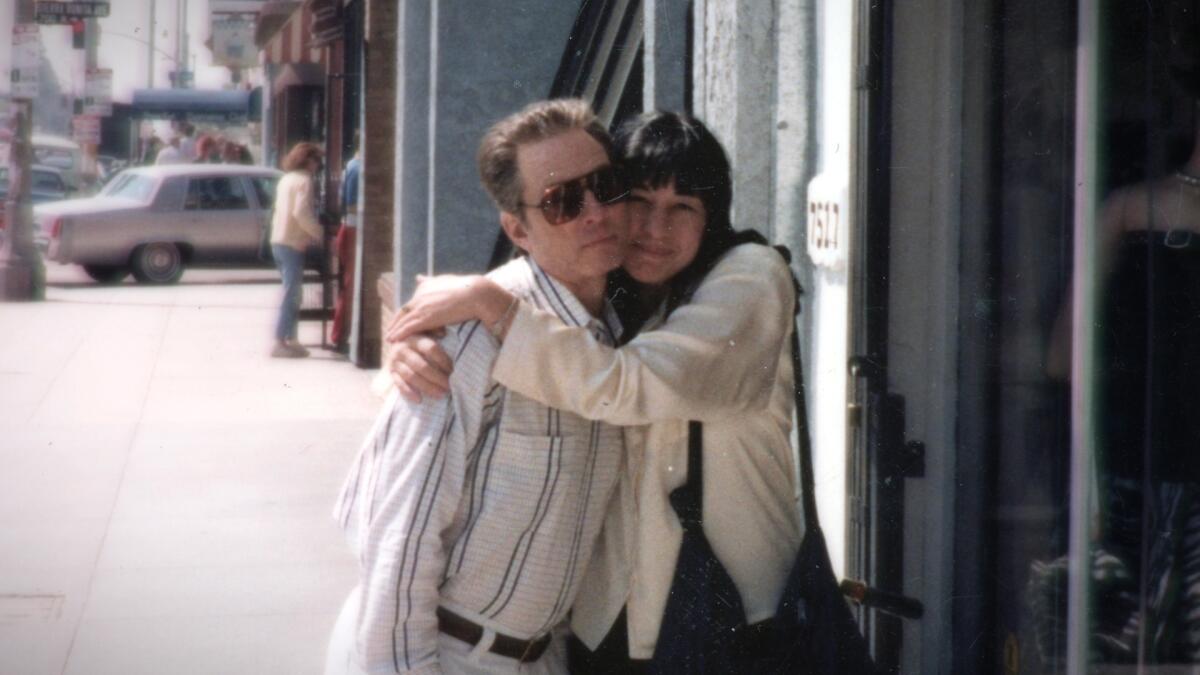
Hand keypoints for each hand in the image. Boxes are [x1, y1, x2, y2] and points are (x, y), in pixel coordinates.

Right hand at [385, 333, 453, 402]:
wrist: (396, 339)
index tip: (453, 370)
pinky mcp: (391, 372)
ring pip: (411, 376)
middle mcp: (403, 349)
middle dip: (437, 378)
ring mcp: (395, 361)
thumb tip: (443, 333)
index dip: (443, 360)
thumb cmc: (419, 335)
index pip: (430, 349)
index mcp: (414, 337)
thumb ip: (435, 328)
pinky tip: (419, 400)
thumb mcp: (426, 328)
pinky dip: (408, 392)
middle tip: (449, 386)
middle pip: (421, 365)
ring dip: (427, 387)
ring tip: (441, 395)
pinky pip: (398, 384)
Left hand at [386, 274, 505, 341]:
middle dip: (396, 323)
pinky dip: (400, 334)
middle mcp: (420, 296)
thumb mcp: (444, 281)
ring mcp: (421, 307)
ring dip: (395, 331)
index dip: (404, 313)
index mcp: (424, 288)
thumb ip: (431, 281)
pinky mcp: (426, 318)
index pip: (411, 303)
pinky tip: (394, 340)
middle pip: (403, 312)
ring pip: (403, 321)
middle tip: (390, 332)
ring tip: (390, 339)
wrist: (474, 294)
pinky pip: (409, 327)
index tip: (400, 320)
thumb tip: (419, 277)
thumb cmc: (466, 288)